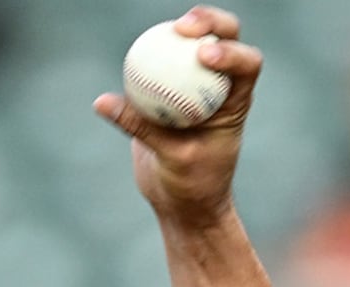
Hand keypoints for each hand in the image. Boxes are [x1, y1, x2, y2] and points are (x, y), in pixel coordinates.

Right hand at [94, 7, 261, 230]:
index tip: (204, 56)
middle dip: (210, 22)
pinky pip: (161, 64)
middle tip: (182, 27)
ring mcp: (196, 83)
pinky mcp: (171, 88)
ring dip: (178, 31)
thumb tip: (102, 102)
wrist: (183, 201)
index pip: (247, 64)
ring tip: (158, 33)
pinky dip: (149, 57)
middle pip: (225, 37)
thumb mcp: (171, 159)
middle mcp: (221, 85)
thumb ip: (140, 127)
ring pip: (192, 46)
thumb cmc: (192, 185)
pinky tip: (133, 54)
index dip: (231, 51)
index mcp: (236, 101)